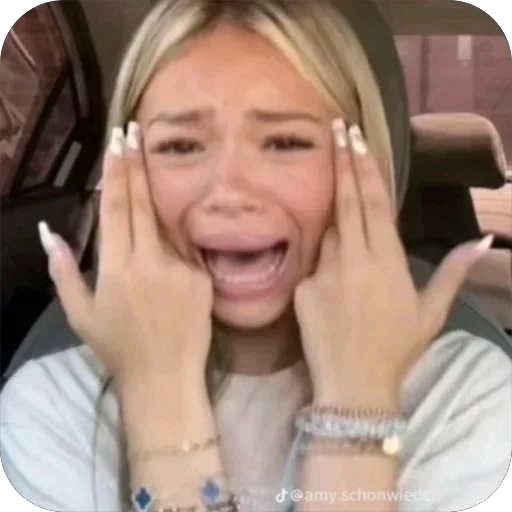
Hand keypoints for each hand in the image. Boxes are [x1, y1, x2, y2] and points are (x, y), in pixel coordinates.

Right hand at [38, 122, 212, 382]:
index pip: (116, 208)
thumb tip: (49, 232)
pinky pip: (185, 253)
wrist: (166, 377)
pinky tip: (168, 254)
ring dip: (156, 198)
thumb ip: (63, 270)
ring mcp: (181, 268)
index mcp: (117, 267)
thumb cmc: (118, 348)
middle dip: (137, 165)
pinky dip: (174, 246)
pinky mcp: (203, 277)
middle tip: (135, 132)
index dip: (116, 172)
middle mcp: (150, 261)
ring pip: (165, 225)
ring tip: (150, 169)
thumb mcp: (80, 314)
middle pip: (143, 203)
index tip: (117, 142)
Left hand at [294, 120, 492, 402]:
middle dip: (342, 161)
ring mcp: (324, 271)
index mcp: (387, 259)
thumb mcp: (431, 312)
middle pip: (346, 200)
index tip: (356, 136)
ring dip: (334, 225)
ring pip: (327, 233)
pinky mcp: (301, 288)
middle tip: (336, 128)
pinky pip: (311, 264)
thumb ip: (453, 272)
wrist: (355, 384)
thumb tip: (482, 241)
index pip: (374, 201)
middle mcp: (354, 257)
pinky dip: (321, 264)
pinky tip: (331, 285)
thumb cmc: (397, 349)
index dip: (365, 166)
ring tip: (344, 246)